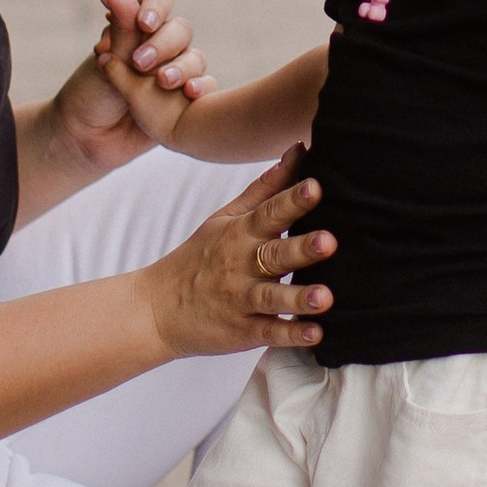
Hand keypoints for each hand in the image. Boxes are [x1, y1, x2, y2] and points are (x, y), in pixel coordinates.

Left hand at [57, 0, 215, 167]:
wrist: (87, 139)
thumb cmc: (91, 94)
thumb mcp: (106, 59)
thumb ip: (120, 28)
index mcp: (137, 28)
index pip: (159, 1)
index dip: (156, 8)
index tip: (144, 24)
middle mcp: (160, 46)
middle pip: (180, 30)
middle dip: (163, 44)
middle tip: (139, 64)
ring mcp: (174, 72)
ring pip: (195, 58)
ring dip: (181, 67)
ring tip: (162, 83)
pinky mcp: (185, 100)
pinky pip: (205, 86)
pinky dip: (201, 86)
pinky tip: (189, 93)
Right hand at [148, 154, 333, 360]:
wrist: (157, 307)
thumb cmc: (200, 257)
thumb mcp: (225, 218)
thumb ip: (264, 188)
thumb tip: (298, 151)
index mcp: (240, 233)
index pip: (270, 213)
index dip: (293, 200)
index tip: (315, 186)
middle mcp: (240, 265)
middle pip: (275, 254)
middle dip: (302, 248)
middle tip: (329, 241)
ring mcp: (241, 300)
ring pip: (273, 297)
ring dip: (299, 297)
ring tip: (325, 297)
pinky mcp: (242, 332)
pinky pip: (269, 333)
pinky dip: (291, 335)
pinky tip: (315, 334)